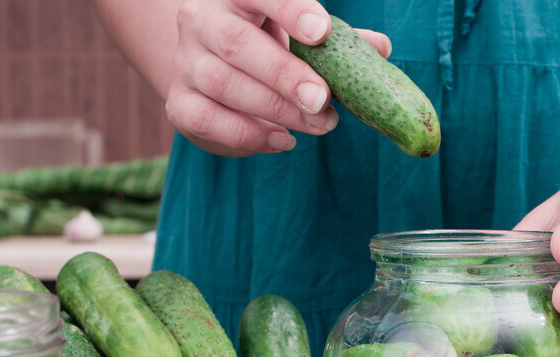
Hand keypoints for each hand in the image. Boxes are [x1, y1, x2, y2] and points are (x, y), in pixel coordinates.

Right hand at [167, 0, 390, 156]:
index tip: (322, 32)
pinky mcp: (179, 102)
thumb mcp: (300, 34)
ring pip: (223, 84)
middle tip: (322, 100)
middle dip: (284, 75)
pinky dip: (249, 134)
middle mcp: (202, 20)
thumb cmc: (266, 44)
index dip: (290, 9)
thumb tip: (380, 48)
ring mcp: (185, 62)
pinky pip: (208, 120)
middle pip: (236, 43)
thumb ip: (336, 40)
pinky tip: (284, 140)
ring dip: (276, 110)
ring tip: (319, 125)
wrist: (208, 66)